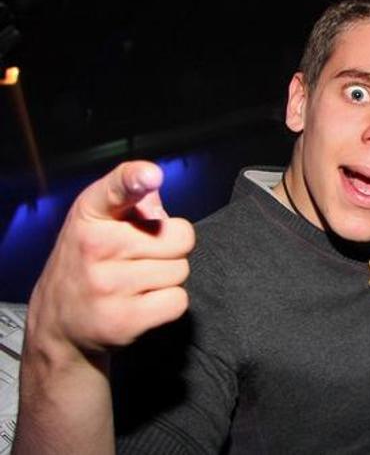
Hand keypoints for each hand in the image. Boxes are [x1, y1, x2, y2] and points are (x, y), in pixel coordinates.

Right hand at [27, 161, 194, 362]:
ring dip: (168, 277)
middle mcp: (95, 246)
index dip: (135, 179)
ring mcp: (107, 284)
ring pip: (181, 270)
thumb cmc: (90, 263)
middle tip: (141, 258)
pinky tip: (142, 303)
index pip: (117, 188)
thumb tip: (153, 183)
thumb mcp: (99, 222)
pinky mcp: (122, 319)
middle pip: (180, 237)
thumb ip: (132, 200)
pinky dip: (169, 304)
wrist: (58, 325)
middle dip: (170, 248)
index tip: (150, 176)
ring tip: (137, 282)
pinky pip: (178, 301)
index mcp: (90, 214)